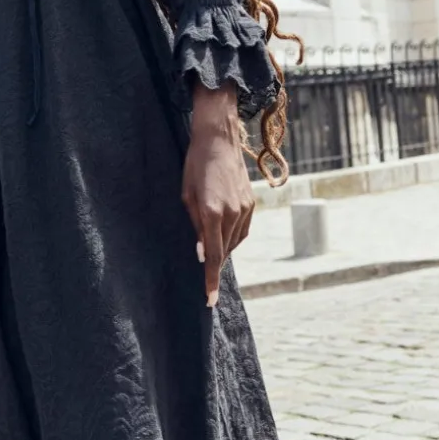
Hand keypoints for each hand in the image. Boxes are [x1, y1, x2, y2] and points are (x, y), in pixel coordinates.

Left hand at [182, 84, 253, 307]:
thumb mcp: (186, 196)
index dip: (210, 279)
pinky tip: (222, 236)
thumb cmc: (195, 166)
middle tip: (205, 279)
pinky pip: (242, 230)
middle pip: (223, 251)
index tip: (210, 300)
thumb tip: (202, 253)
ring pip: (234, 242)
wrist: (219, 139)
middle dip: (214, 265)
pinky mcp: (251, 203)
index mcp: (211, 212)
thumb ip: (195, 226)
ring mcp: (245, 208)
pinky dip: (232, 238)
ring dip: (222, 250)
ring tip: (209, 251)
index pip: (212, 255)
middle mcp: (232, 213)